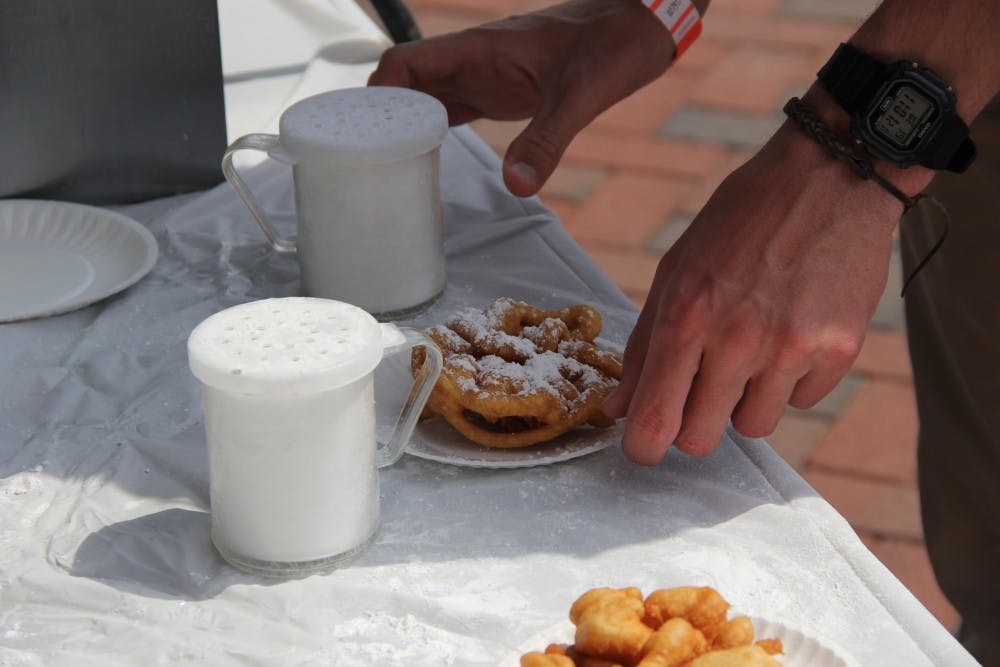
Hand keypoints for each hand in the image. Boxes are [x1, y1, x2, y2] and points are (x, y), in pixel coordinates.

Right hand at [368, 0, 671, 195]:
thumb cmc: (609, 47)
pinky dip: (434, 130)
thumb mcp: (580, 96)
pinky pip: (454, 108)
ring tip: (386, 165)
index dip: (377, 92)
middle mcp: (473, 61)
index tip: (363, 131)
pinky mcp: (500, 90)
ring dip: (405, 125)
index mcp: (479, 50)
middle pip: (407, 83)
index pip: (405, 62)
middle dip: (382, 116)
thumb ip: (547, 139)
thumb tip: (516, 185)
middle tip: (367, 160)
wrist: (636, 27)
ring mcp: (485, 75)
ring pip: (427, 97)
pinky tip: (426, 157)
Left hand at [603, 121, 910, 464]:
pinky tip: (790, 333)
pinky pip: (800, 402)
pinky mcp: (839, 349)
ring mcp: (793, 347)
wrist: (829, 177)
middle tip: (698, 389)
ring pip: (753, 427)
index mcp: (687, 315)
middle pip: (702, 440)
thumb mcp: (675, 269)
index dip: (642, 447)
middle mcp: (738, 339)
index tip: (644, 446)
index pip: (655, 421)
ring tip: (749, 350)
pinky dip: (789, 381)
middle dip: (692, 425)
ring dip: (742, 402)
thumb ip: (642, 345)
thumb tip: (617, 409)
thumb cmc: (740, 220)